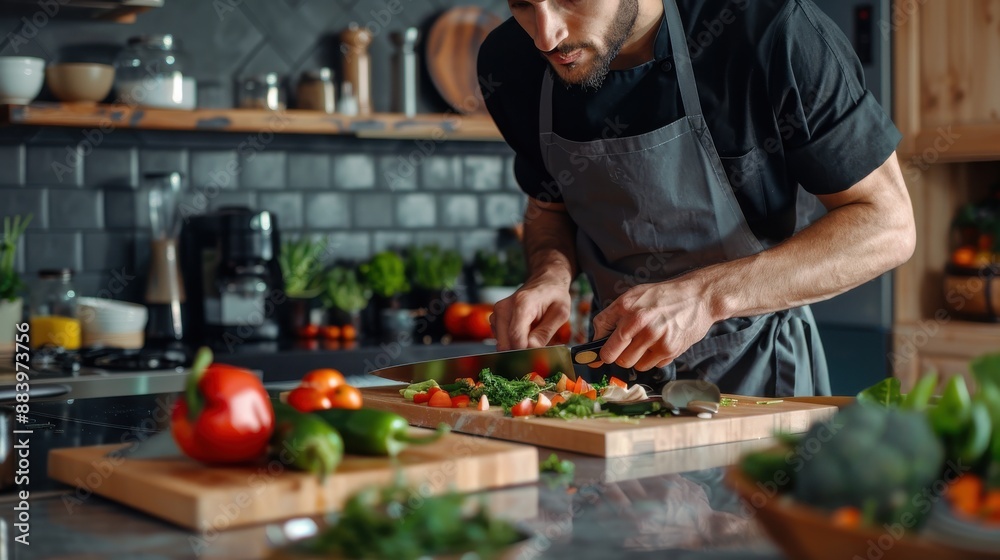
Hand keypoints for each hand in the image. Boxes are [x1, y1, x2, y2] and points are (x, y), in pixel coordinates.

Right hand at [490, 277, 570, 350]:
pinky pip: (502, 340)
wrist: (545, 281)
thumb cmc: (554, 295)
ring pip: (502, 345)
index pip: (516, 337)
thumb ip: (545, 332)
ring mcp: (497, 313)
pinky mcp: (495, 319)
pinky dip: (513, 342)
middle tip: (538, 347)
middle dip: (521, 352)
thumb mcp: (560, 313)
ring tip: (533, 336)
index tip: (539, 354)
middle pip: (505, 344)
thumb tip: (531, 350)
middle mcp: (504, 308)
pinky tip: (525, 333)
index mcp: (522, 303)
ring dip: (517, 347)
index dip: (527, 351)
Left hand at [590, 276, 716, 370]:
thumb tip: (596, 338)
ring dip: (637, 358)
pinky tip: (661, 342)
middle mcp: (641, 324)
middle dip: (620, 357)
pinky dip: (654, 358)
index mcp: (627, 309)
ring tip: (647, 342)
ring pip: (635, 365)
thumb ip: (612, 316)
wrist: (699, 296)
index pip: (605, 343)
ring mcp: (657, 339)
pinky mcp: (670, 350)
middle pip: (618, 359)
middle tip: (626, 348)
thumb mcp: (633, 296)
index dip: (601, 354)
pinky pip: (653, 365)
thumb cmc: (663, 296)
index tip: (601, 356)